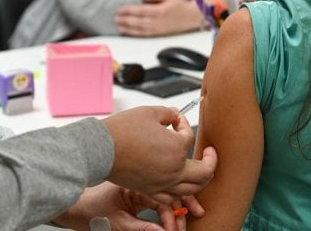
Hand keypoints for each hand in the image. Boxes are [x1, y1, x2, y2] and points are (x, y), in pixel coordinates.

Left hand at [53, 181, 206, 230]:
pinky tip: (179, 209)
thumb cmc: (91, 211)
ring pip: (167, 192)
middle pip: (169, 189)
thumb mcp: (118, 223)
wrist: (75, 208)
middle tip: (197, 214)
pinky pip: (159, 197)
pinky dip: (170, 204)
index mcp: (136, 185)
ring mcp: (141, 187)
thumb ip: (142, 228)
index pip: (162, 196)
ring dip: (180, 202)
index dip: (172, 214)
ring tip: (194, 211)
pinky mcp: (139, 193)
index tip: (175, 230)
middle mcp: (141, 182)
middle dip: (184, 202)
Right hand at [103, 106, 217, 202]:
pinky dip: (180, 191)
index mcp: (177, 150)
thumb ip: (168, 113)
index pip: (189, 137)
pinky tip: (179, 185)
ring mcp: (161, 183)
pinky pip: (171, 197)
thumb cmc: (122, 131)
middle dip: (210, 161)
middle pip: (204, 172)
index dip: (183, 125)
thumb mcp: (150, 112)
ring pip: (191, 189)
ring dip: (201, 180)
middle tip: (211, 153)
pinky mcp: (149, 190)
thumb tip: (175, 115)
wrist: (99, 149)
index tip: (176, 120)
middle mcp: (173, 170)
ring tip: (202, 172)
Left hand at [115, 0, 202, 36]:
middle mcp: (158, 22)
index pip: (141, 11)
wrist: (190, 17)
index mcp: (160, 11)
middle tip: (115, 18)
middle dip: (125, 20)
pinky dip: (135, 34)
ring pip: (140, 30)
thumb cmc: (179, 6)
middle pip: (138, 21)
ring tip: (118, 25)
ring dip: (128, 28)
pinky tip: (128, 32)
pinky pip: (145, 35)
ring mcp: (158, 29)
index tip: (120, 9)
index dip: (129, 10)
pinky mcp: (159, 34)